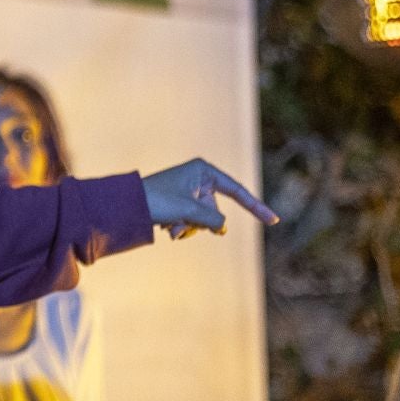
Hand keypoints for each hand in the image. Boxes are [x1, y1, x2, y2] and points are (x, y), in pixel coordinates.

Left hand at [142, 158, 278, 238]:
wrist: (126, 205)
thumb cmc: (158, 200)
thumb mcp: (191, 210)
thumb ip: (213, 220)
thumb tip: (222, 229)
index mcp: (203, 171)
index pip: (236, 191)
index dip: (255, 207)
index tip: (273, 221)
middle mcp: (197, 178)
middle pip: (216, 211)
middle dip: (201, 222)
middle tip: (182, 220)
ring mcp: (188, 191)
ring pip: (203, 220)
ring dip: (189, 227)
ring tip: (170, 223)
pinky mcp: (179, 204)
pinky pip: (191, 222)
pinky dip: (181, 227)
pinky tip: (166, 226)